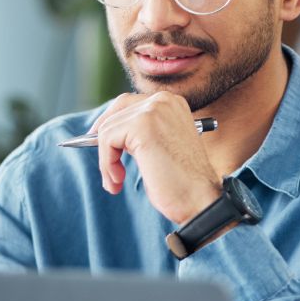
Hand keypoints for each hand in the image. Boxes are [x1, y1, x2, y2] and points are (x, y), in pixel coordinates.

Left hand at [90, 92, 221, 223]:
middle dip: (104, 138)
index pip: (129, 102)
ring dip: (107, 160)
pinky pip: (106, 140)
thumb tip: (105, 131)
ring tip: (116, 182)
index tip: (100, 143)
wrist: (199, 200)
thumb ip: (140, 133)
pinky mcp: (142, 125)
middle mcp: (164, 100)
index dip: (111, 122)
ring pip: (108, 128)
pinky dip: (107, 163)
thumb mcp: (159, 147)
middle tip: (105, 164)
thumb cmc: (181, 183)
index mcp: (172, 103)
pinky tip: (118, 180)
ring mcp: (154, 110)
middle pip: (117, 109)